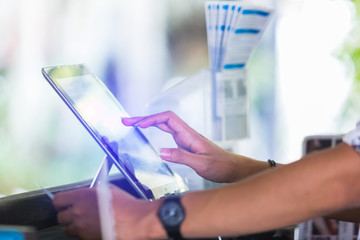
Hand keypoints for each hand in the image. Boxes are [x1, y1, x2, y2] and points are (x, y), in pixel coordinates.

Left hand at [53, 185, 165, 239]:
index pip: (57, 200)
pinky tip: (93, 228)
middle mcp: (77, 212)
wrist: (135, 221)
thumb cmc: (125, 203)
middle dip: (67, 215)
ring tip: (85, 222)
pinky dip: (82, 233)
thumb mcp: (107, 190)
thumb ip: (91, 192)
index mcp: (81, 197)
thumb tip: (85, 195)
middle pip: (60, 217)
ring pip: (67, 229)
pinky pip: (78, 236)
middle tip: (78, 213)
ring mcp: (81, 228)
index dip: (62, 202)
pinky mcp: (86, 238)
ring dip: (73, 225)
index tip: (66, 203)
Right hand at [122, 111, 240, 182]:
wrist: (232, 168)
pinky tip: (148, 131)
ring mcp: (185, 138)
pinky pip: (167, 132)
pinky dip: (155, 129)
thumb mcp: (201, 164)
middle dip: (144, 118)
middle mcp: (186, 134)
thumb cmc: (220, 165)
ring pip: (164, 124)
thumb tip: (160, 151)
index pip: (168, 118)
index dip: (152, 118)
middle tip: (126, 120)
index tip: (139, 124)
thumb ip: (181, 157)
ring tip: (132, 124)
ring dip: (148, 122)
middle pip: (163, 119)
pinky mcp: (184, 144)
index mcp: (190, 135)